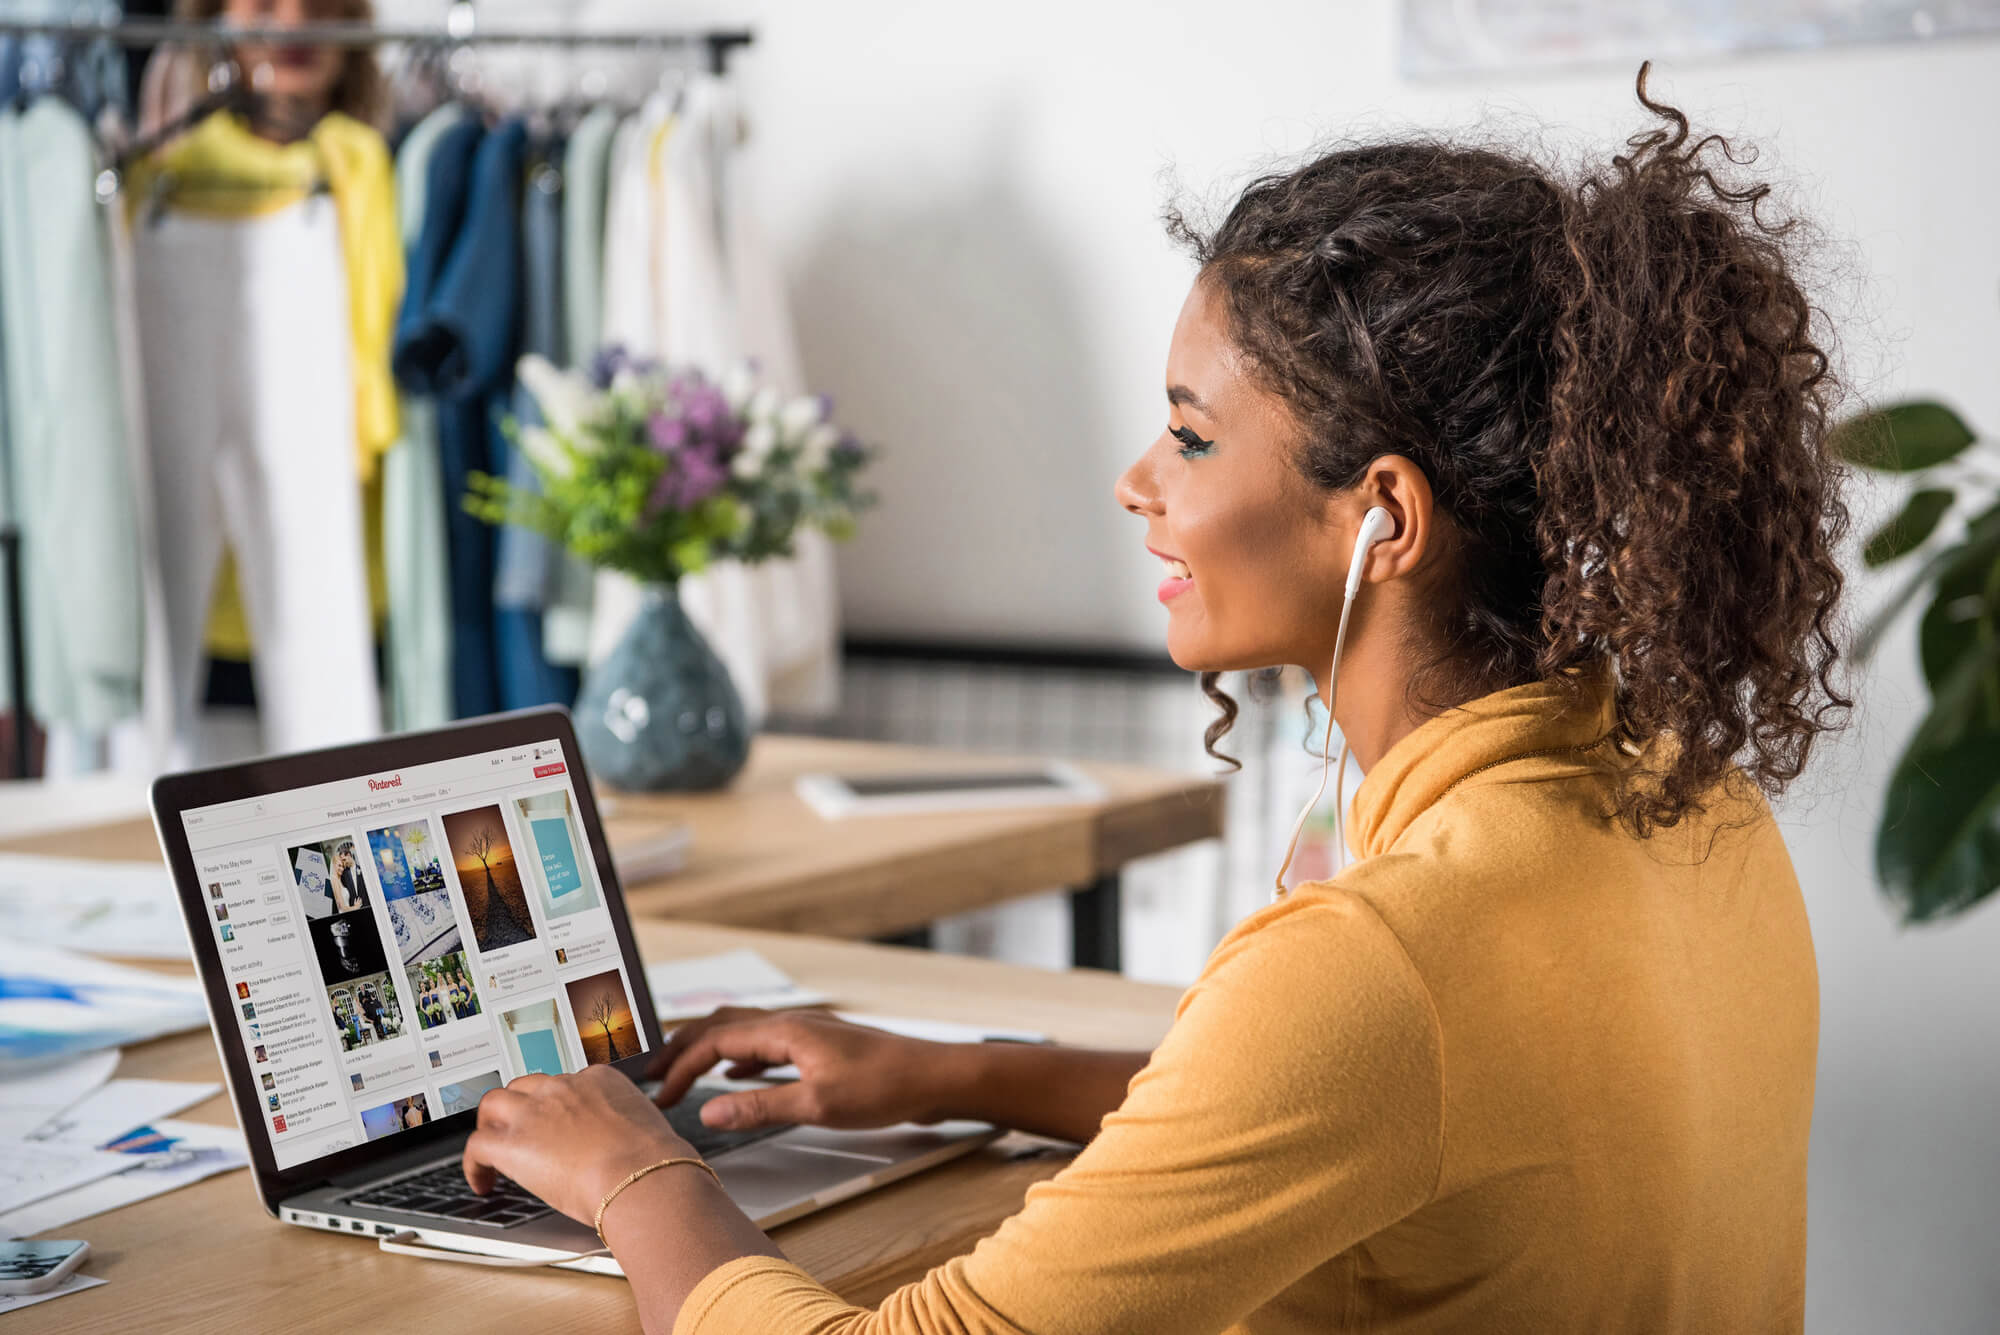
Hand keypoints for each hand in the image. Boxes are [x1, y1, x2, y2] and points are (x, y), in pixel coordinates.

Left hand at [462, 1066, 693, 1224]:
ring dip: (491, 1125)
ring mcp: (535, 1112)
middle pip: (525, 1086)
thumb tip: (628, 1145)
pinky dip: (474, 1164)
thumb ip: (628, 1127)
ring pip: (493, 1104)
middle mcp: (563, 1087)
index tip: (555, 1125)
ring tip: (493, 1152)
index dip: (555, 1106)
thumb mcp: (647, 1128)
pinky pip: (477, 1145)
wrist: (642, 1176)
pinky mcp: (513, 1143)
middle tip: (519, 1133)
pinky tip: (482, 1182)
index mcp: (598, 1080)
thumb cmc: (654, 1162)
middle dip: (519, 1108)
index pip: (565, 1083)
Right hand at [648, 1007, 958, 1131]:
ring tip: (683, 1070)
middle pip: (723, 1025)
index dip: (681, 1067)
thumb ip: (761, 1107)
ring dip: (709, 1049)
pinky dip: (740, 1057)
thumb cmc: (886, 1087)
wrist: (935, 1077)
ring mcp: (807, 1033)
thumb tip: (708, 1111)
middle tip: (652, 1073)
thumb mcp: (819, 1105)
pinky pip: (766, 1045)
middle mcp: (793, 1023)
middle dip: (683, 1047)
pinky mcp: (820, 1048)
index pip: (715, 1040)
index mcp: (786, 1031)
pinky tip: (736, 1075)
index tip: (660, 1095)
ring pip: (744, 1032)